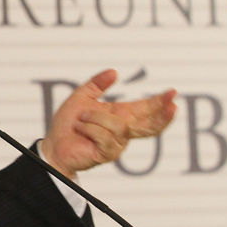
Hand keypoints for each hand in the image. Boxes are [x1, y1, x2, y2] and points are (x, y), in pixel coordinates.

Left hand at [39, 69, 175, 178]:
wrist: (53, 145)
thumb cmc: (67, 125)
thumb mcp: (81, 97)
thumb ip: (97, 84)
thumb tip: (114, 72)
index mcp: (119, 115)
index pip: (145, 108)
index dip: (159, 102)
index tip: (173, 93)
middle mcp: (122, 130)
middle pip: (150, 125)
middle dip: (162, 115)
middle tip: (173, 105)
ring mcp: (117, 144)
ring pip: (119, 126)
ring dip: (96, 118)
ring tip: (81, 119)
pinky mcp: (107, 154)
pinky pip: (104, 137)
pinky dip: (89, 129)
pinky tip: (80, 129)